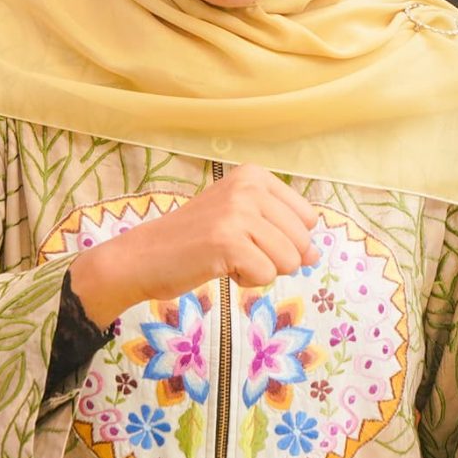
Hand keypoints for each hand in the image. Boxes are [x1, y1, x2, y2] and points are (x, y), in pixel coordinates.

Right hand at [65, 164, 322, 318]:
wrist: (143, 257)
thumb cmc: (193, 242)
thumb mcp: (242, 223)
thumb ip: (282, 232)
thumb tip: (314, 254)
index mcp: (254, 175)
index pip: (307, 219)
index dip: (283, 240)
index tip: (245, 236)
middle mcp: (249, 187)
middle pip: (302, 241)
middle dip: (274, 258)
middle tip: (233, 250)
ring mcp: (238, 212)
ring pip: (288, 261)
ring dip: (259, 270)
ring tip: (225, 258)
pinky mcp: (228, 241)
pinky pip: (267, 275)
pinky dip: (246, 281)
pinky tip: (219, 267)